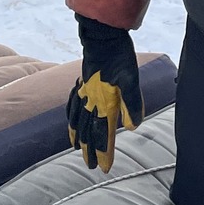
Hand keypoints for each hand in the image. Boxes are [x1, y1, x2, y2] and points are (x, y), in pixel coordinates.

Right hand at [66, 15, 143, 172]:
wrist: (102, 36)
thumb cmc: (119, 56)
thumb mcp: (132, 79)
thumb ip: (132, 104)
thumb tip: (132, 127)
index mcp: (104, 102)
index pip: (102, 133)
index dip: (103, 152)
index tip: (103, 168)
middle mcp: (92, 100)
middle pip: (87, 130)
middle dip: (89, 150)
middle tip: (90, 166)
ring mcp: (85, 91)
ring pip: (78, 118)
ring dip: (77, 135)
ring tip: (75, 147)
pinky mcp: (83, 82)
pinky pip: (73, 103)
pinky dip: (70, 115)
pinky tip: (70, 117)